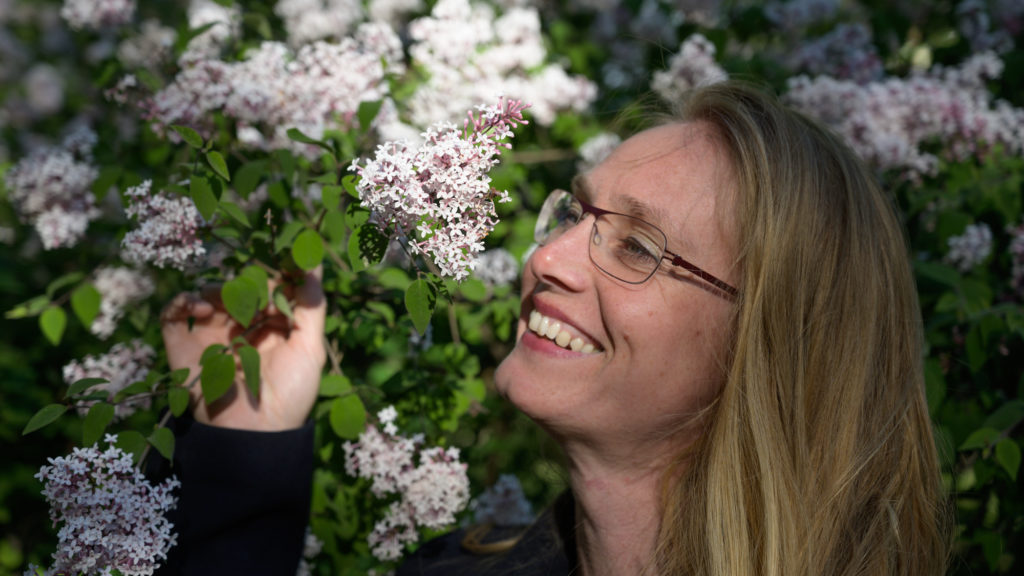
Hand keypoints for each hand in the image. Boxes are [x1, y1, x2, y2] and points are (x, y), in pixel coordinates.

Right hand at [160, 268, 326, 430]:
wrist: (253, 433)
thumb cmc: (289, 394)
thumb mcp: (310, 348)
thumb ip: (311, 305)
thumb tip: (313, 263)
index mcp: (273, 328)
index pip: (270, 288)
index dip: (275, 278)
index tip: (281, 271)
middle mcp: (242, 328)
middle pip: (240, 287)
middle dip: (249, 285)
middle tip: (255, 299)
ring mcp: (211, 335)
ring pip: (209, 294)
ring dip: (220, 289)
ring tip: (229, 304)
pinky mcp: (183, 345)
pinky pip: (174, 312)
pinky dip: (184, 301)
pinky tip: (201, 308)